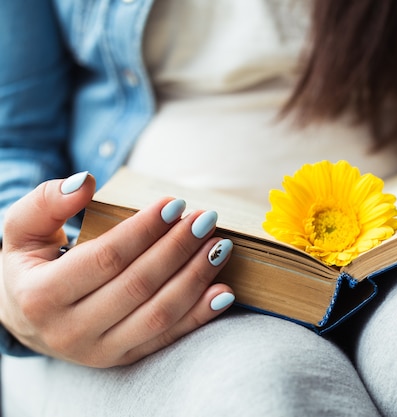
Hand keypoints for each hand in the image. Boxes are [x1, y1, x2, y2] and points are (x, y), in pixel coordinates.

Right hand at [0, 172, 233, 366]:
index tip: (176, 203)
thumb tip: (84, 181)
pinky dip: (200, 316)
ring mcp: (99, 351)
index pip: (107, 258)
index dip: (145, 229)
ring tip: (219, 246)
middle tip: (206, 219)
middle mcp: (70, 330)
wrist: (24, 319)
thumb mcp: (22, 231)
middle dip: (178, 248)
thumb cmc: (30, 266)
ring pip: (158, 315)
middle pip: (139, 285)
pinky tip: (224, 292)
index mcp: (41, 296)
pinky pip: (167, 339)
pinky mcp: (123, 359)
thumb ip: (45, 202)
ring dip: (196, 278)